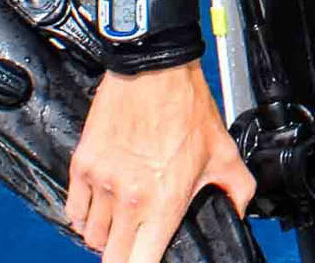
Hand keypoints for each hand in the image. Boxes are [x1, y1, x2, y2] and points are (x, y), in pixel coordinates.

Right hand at [67, 63, 256, 261]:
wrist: (154, 70)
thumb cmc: (187, 107)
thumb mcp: (224, 152)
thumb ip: (237, 189)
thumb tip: (239, 212)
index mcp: (165, 202)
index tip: (149, 262)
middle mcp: (130, 199)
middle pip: (111, 258)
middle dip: (123, 259)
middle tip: (135, 249)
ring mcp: (102, 183)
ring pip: (91, 236)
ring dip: (106, 238)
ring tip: (122, 227)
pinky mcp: (83, 166)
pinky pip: (74, 210)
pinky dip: (85, 218)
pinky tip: (100, 212)